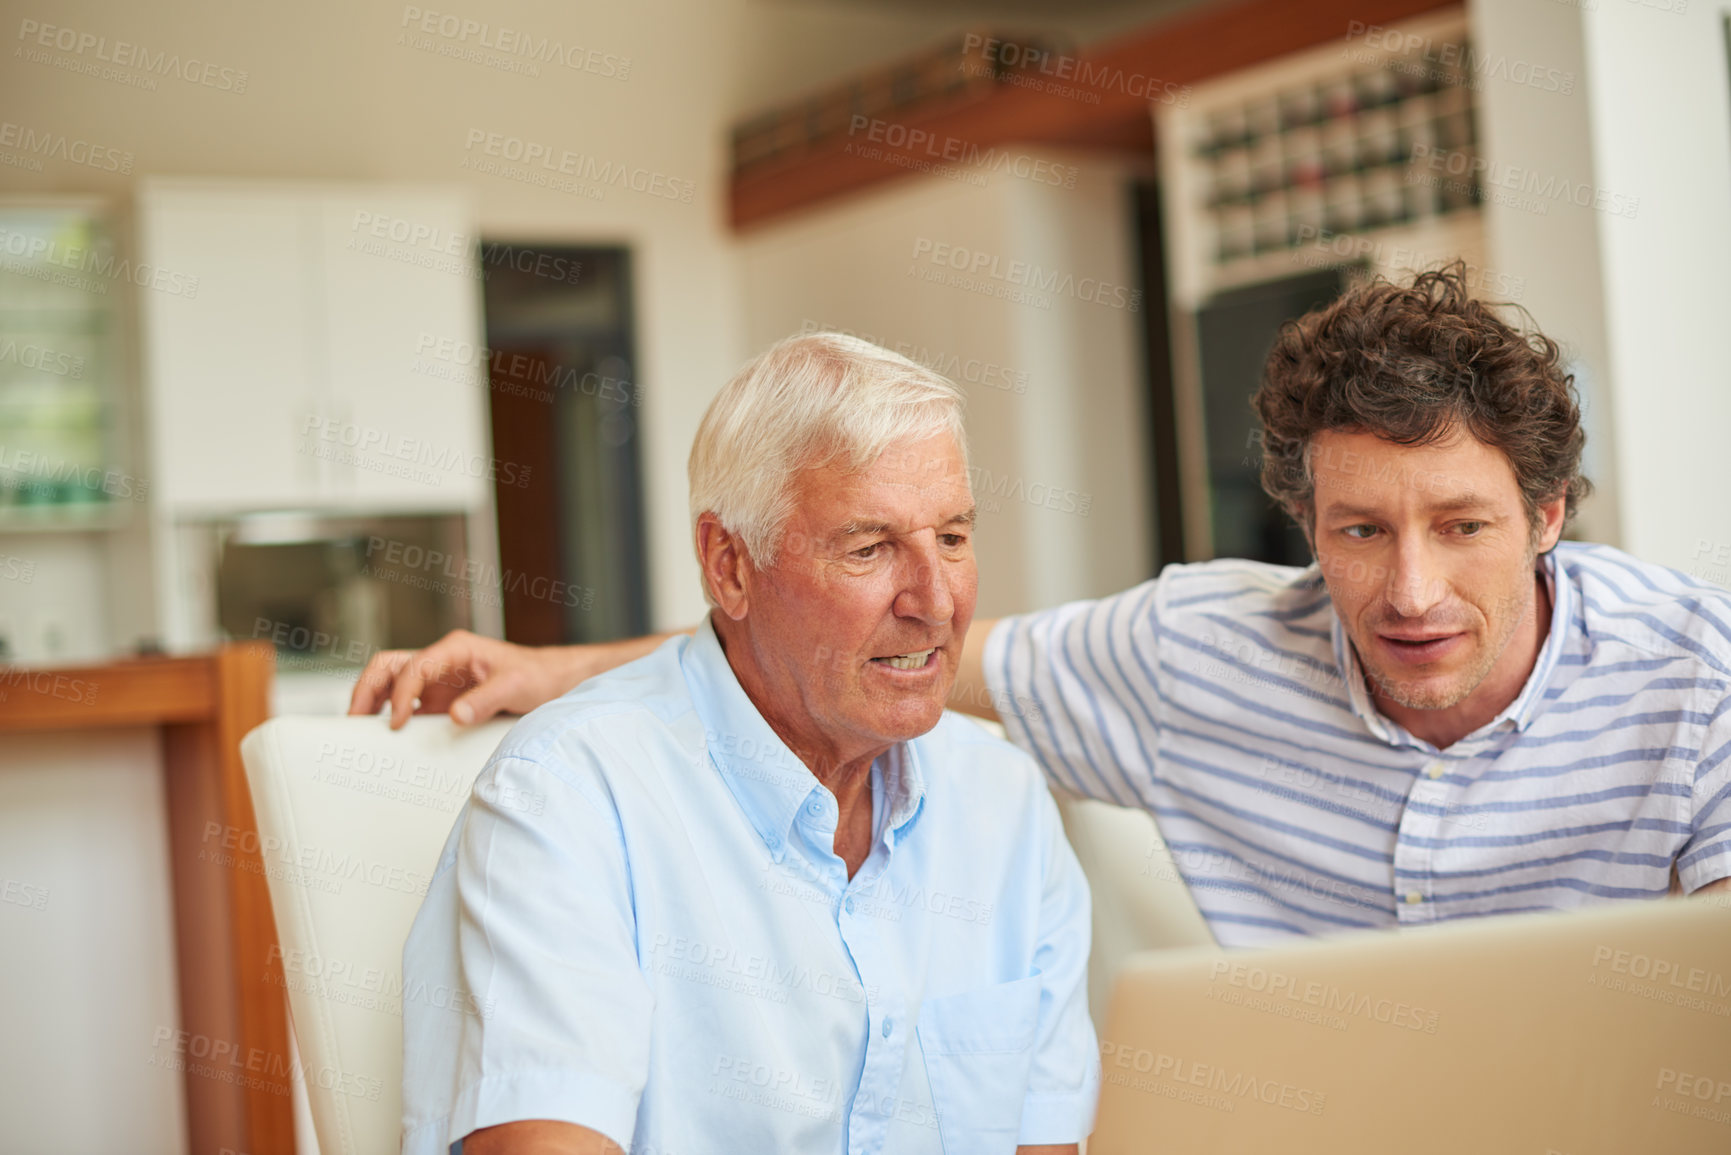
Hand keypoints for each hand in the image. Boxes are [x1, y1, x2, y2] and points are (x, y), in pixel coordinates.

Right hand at [347, 629, 581, 728]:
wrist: (554, 681)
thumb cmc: (538, 675)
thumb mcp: (517, 686)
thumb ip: (486, 700)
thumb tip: (455, 716)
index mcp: (455, 648)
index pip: (413, 667)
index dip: (401, 695)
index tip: (398, 723)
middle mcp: (441, 660)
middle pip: (389, 666)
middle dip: (366, 689)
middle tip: (355, 721)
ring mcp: (439, 680)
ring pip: (391, 682)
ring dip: (372, 701)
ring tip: (359, 728)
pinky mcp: (441, 700)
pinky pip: (407, 704)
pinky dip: (390, 715)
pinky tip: (386, 736)